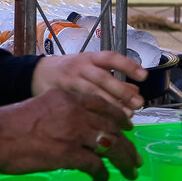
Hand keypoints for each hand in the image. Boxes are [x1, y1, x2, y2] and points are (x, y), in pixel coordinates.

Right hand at [0, 89, 139, 180]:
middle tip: (135, 157)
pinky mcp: (69, 153)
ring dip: (124, 160)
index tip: (127, 126)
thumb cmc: (7, 125)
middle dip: (127, 143)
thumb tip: (70, 132)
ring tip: (130, 171)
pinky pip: (96, 165)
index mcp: (66, 97)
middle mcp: (74, 111)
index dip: (118, 116)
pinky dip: (102, 175)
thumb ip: (59, 115)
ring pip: (111, 145)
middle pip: (112, 126)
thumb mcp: (39, 107)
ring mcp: (73, 131)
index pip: (101, 104)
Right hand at [31, 51, 145, 115]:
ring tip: (127, 116)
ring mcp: (69, 81)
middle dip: (122, 90)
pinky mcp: (61, 95)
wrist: (37, 74)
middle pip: (102, 77)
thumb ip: (112, 79)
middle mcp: (79, 67)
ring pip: (91, 92)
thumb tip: (135, 92)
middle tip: (138, 103)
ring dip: (111, 104)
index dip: (127, 66)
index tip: (144, 76)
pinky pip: (79, 104)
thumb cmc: (69, 72)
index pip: (110, 58)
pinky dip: (94, 113)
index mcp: (88, 58)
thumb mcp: (89, 69)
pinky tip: (106, 122)